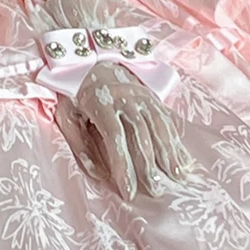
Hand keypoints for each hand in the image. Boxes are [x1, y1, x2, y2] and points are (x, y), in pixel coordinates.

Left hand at [62, 59, 192, 200]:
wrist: (91, 57)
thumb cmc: (75, 93)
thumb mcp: (67, 115)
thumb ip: (80, 145)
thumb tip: (98, 175)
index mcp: (101, 103)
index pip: (116, 138)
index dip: (123, 166)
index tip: (129, 192)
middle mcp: (126, 99)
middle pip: (141, 136)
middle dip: (149, 166)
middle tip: (156, 192)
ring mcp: (143, 97)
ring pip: (159, 127)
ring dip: (170, 154)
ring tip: (178, 177)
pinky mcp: (153, 98)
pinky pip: (167, 121)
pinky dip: (176, 141)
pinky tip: (182, 160)